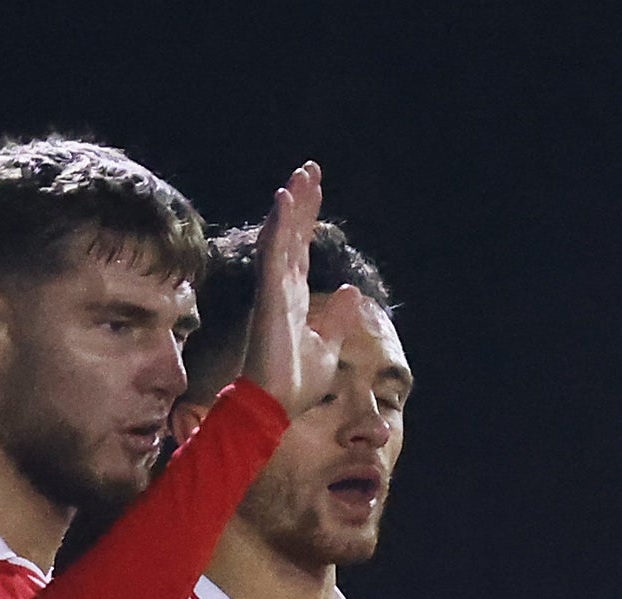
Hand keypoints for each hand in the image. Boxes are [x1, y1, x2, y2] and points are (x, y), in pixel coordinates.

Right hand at [241, 161, 348, 414]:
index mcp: (293, 297)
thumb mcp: (328, 345)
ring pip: (282, 238)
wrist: (277, 406)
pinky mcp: (271, 298)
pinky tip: (284, 201)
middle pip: (291, 235)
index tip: (316, 190)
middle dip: (301, 202)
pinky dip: (280, 228)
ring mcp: (274, 291)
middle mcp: (281, 288)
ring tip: (301, 175)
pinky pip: (274, 255)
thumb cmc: (296, 382)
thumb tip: (350, 292)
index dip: (308, 219)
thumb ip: (336, 317)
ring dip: (292, 206)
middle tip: (310, 168)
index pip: (301, 249)